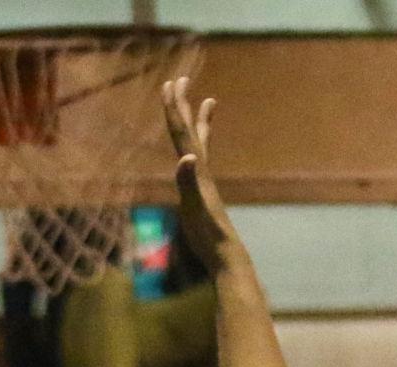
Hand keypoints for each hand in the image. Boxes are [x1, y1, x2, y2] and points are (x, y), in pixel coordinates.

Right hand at [161, 77, 236, 271]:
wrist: (226, 256)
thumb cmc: (209, 235)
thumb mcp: (196, 208)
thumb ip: (189, 183)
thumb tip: (186, 157)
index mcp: (197, 171)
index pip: (182, 134)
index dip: (175, 110)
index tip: (171, 84)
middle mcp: (201, 171)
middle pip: (191, 132)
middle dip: (184, 106)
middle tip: (181, 80)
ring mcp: (202, 182)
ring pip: (199, 144)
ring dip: (199, 122)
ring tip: (207, 101)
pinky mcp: (202, 194)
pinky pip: (199, 163)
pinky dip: (197, 150)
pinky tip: (195, 152)